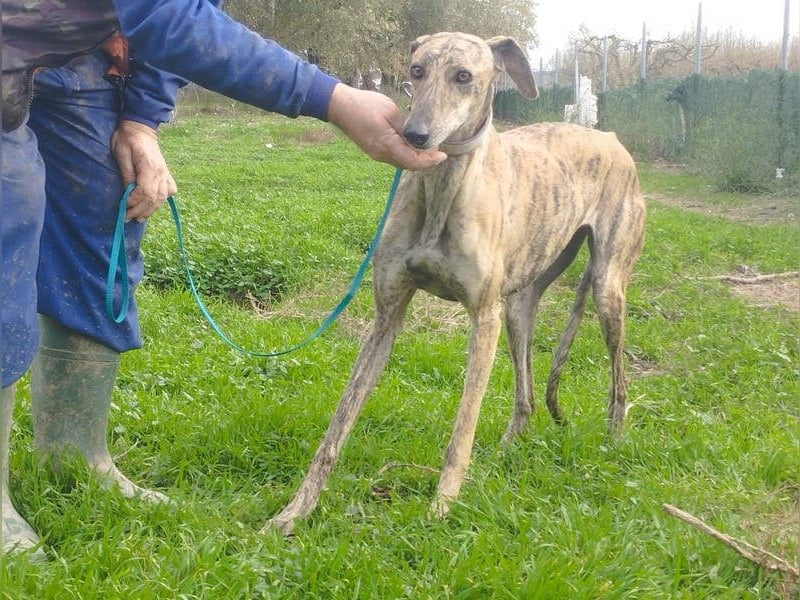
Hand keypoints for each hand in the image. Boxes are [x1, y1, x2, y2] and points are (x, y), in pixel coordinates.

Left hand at [111, 119, 176, 221]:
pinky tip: (154, 204)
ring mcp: (165, 173)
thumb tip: (128, 193)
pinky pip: (169, 191)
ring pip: (162, 198)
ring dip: (151, 210)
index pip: (146, 192)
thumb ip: (127, 174)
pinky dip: (162, 201)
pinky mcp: (166, 173)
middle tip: (127, 217)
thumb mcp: (121, 154)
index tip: (124, 206)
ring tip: (139, 217)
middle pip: (155, 198)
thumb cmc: (126, 139)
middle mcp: (161, 172)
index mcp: (150, 167)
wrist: (140, 128)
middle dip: (141, 210)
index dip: (135, 202)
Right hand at [327, 84, 445, 170]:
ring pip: (401, 162)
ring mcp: (376, 154)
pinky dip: (406, 154)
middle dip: (425, 160)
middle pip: (409, 165)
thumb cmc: (364, 105)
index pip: (414, 162)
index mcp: (387, 145)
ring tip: (427, 147)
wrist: (339, 106)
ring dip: (416, 158)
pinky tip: (412, 145)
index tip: (442, 155)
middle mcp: (381, 154)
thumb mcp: (391, 112)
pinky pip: (393, 157)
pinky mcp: (373, 150)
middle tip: (437, 149)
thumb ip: (405, 127)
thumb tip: (418, 136)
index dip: (430, 161)